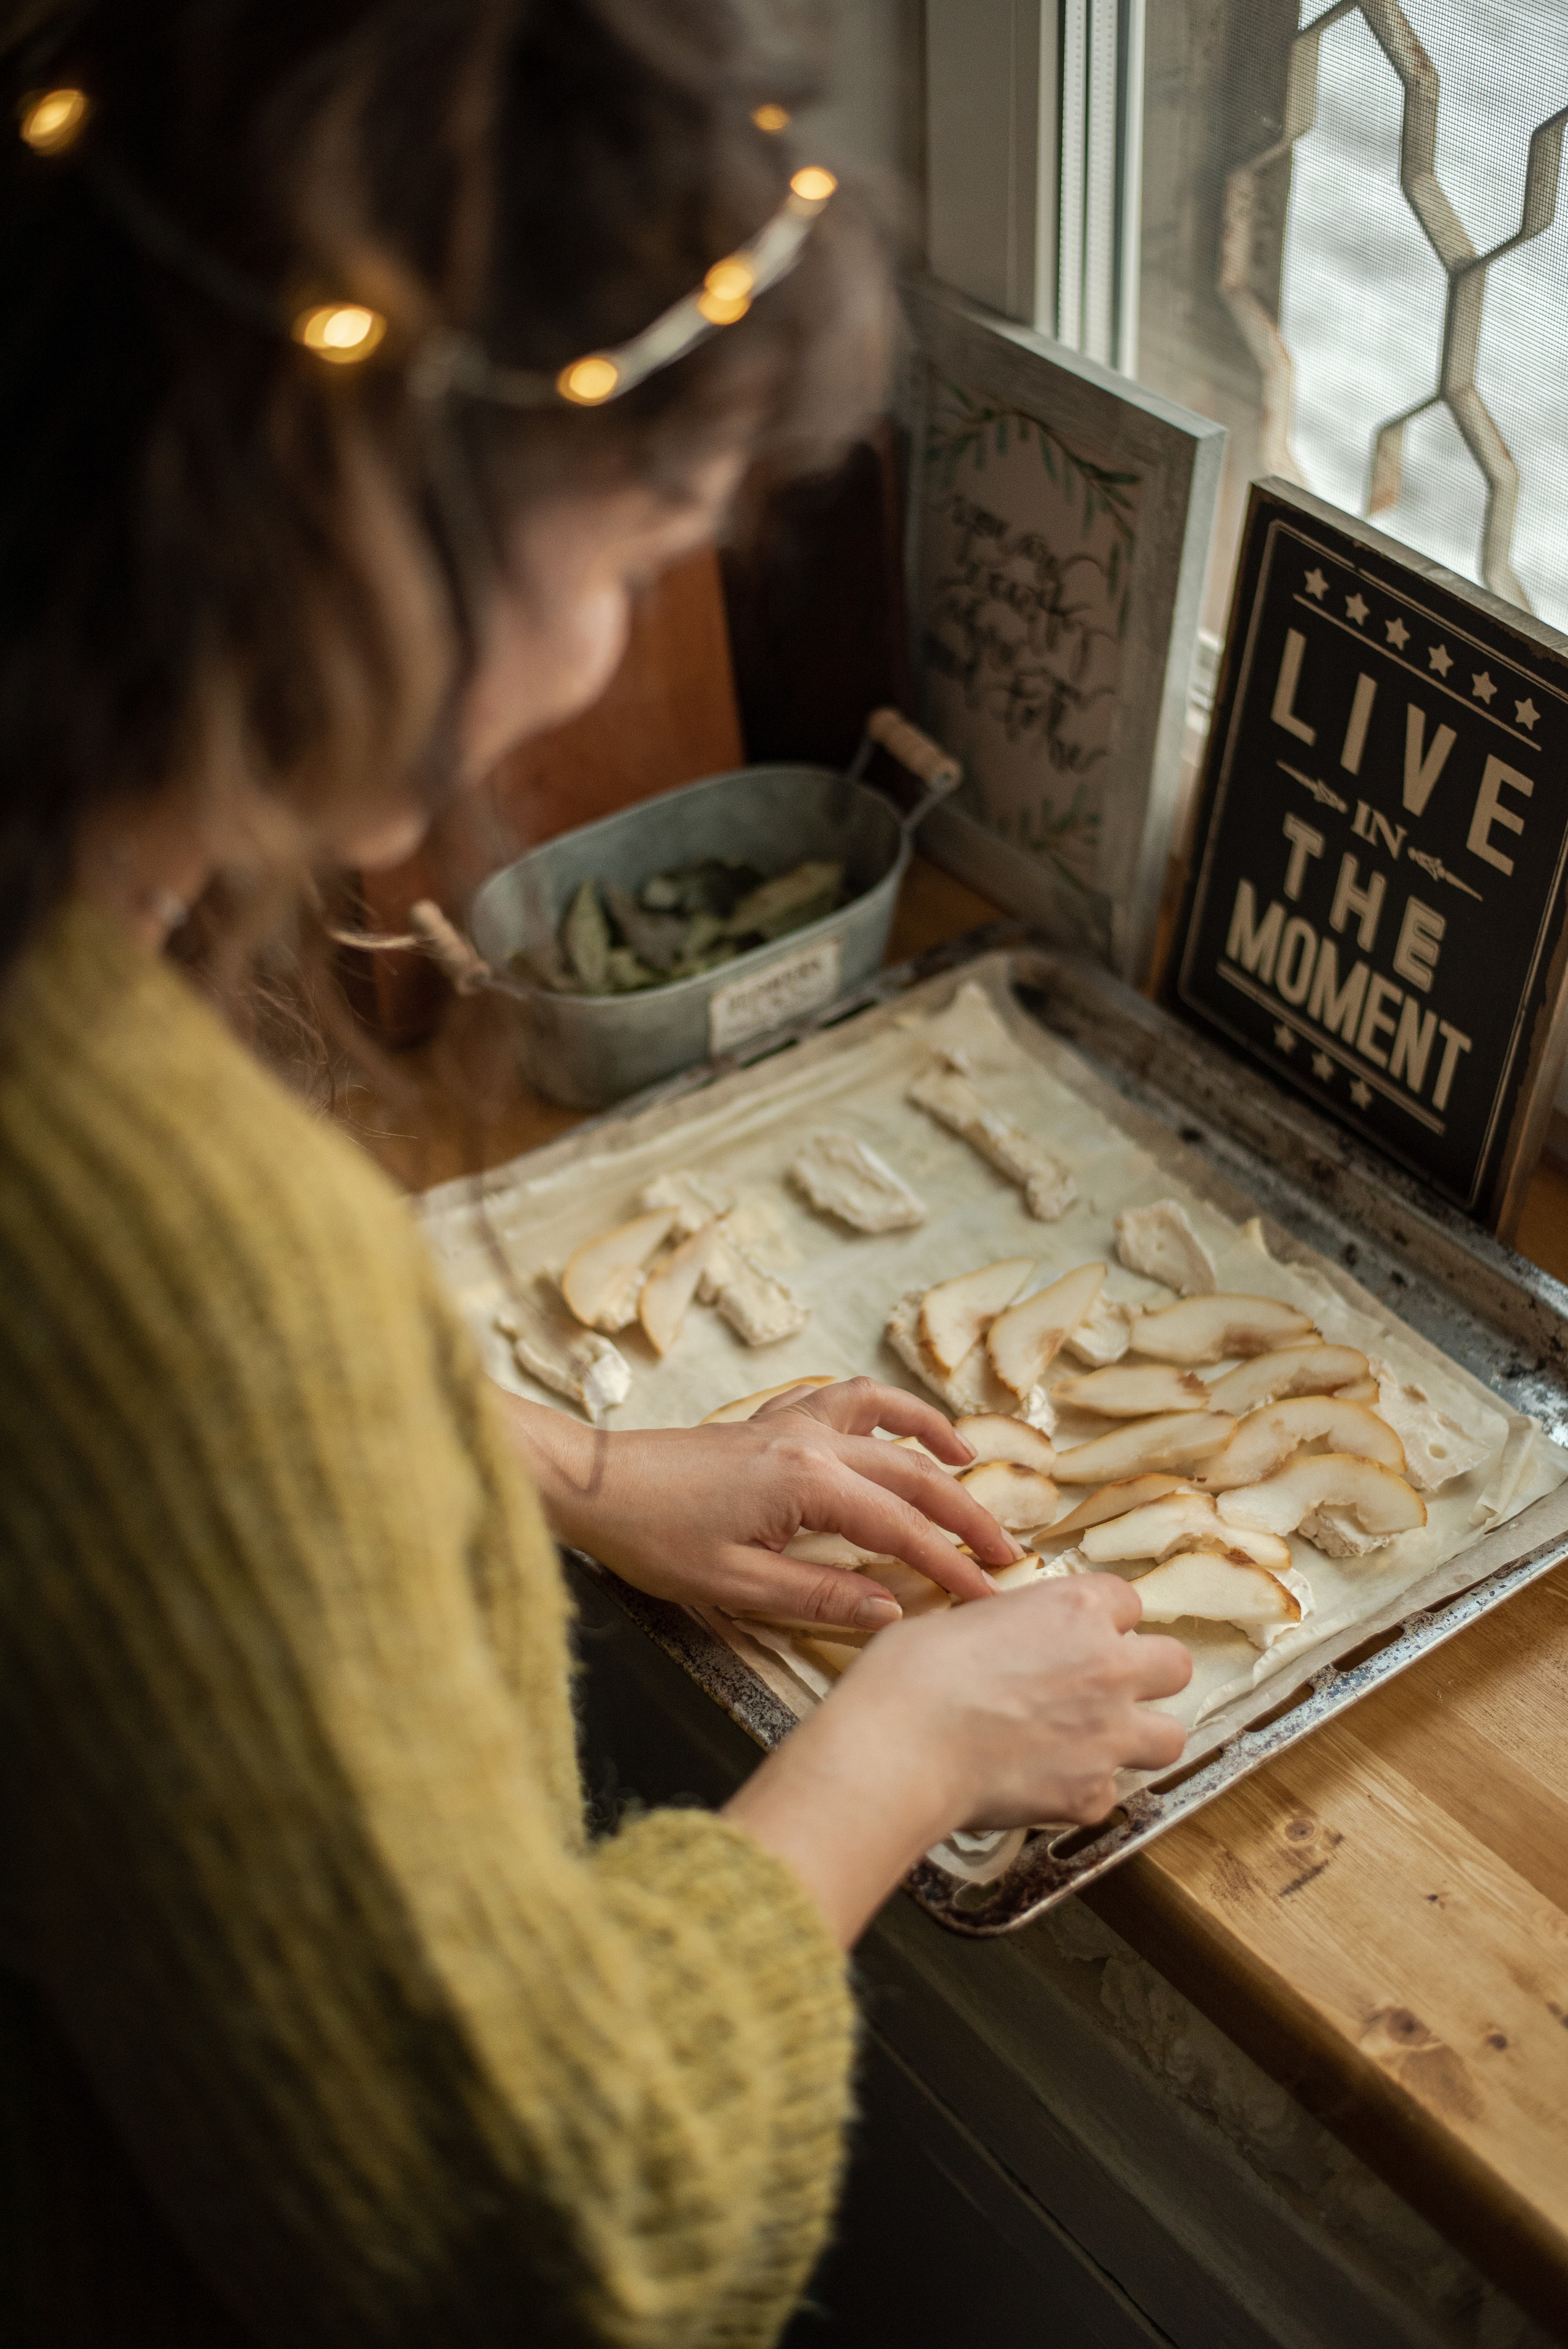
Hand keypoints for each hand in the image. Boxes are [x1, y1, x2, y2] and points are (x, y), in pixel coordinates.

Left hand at [498, 1377, 1023, 1628]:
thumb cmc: (652, 1537)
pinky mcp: (773, 1421)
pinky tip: (904, 1428)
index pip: (901, 1534)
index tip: (989, 1600)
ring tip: (974, 1471)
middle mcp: (812, 1443)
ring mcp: (794, 1424)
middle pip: (913, 1479)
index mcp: (808, 1485)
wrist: (593, 1484)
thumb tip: (890, 1612)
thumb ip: (819, 1597)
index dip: (950, 1570)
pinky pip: (848, 1401)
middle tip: (1006, 1557)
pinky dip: (888, 1408)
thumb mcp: (734, 1586)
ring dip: (937, 1448)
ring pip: (890, 1427)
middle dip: (965, 1518)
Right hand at [724, 1574, 1191, 1945]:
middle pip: (1174, 1664)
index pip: (1127, 1600)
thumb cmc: (910, 1675)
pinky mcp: (1090, 1795)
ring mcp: (1108, 1735)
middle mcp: (1108, 1667)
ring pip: (1169, 1737)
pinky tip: (1043, 1786)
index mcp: (1074, 1609)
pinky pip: (1109, 1794)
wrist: (900, 1747)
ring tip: (1094, 1744)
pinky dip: (1083, 1793)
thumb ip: (1005, 1628)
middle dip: (1148, 1674)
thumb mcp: (957, 1620)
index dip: (1105, 1618)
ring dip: (1139, 1737)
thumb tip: (1002, 1641)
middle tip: (1106, 1687)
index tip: (1083, 1633)